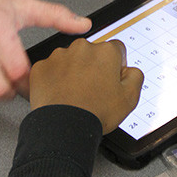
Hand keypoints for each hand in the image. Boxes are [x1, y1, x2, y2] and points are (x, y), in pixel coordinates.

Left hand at [29, 39, 143, 133]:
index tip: (111, 78)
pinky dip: (54, 79)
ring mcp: (60, 56)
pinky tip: (60, 94)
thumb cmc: (95, 113)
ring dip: (73, 72)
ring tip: (75, 95)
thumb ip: (135, 76)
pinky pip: (50, 69)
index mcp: (106, 52)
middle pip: (91, 53)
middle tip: (93, 90)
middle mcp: (82, 48)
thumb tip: (131, 70)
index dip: (116, 66)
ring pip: (70, 60)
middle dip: (93, 67)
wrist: (64, 127)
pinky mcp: (42, 67)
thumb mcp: (130, 98)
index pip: (116, 50)